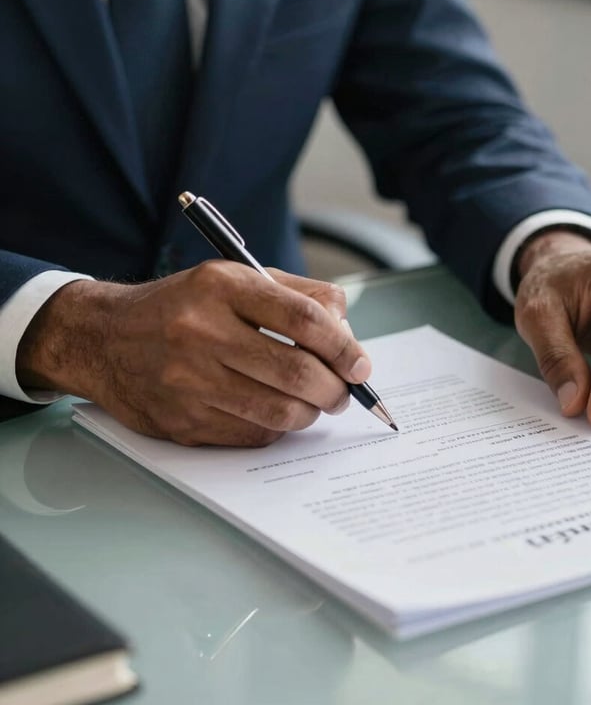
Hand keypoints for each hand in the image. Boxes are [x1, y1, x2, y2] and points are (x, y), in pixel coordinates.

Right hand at [17, 261, 371, 445]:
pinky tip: (273, 412)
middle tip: (343, 391)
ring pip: (280, 413)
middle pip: (297, 372)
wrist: (104, 339)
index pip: (303, 319)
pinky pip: (254, 436)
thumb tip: (347, 337)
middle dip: (336, 389)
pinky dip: (277, 428)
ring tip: (314, 402)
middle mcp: (201, 333)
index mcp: (221, 288)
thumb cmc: (183, 307)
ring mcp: (188, 382)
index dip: (344, 347)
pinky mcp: (182, 422)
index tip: (361, 365)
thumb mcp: (235, 279)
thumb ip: (298, 296)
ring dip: (312, 412)